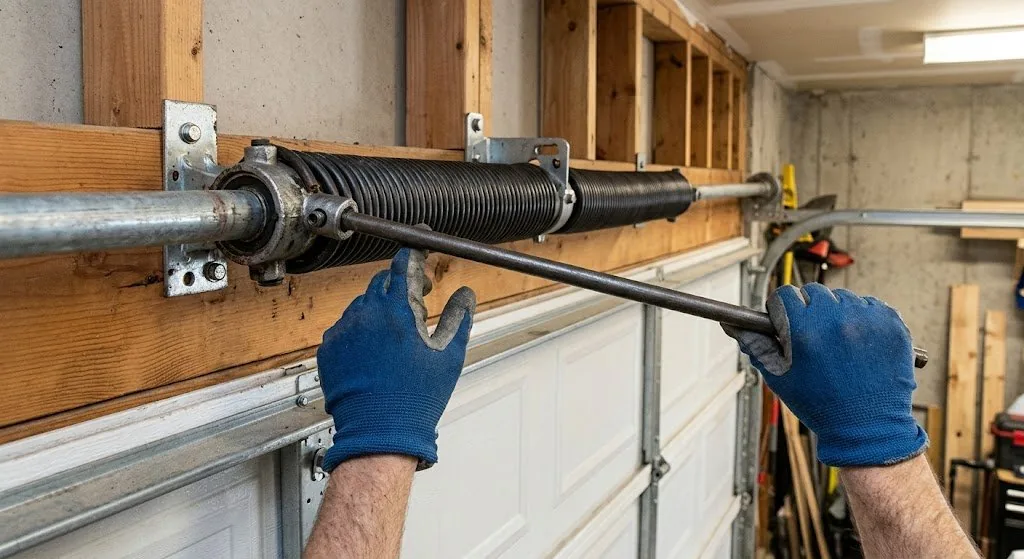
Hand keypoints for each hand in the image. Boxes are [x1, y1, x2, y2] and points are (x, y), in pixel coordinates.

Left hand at [317, 248, 475, 471]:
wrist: (378, 433)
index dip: (415, 248)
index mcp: (398, 311)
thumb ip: (458, 318)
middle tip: (419, 296)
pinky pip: (346, 327)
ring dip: (381, 308)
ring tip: (397, 334)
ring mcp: (343, 331)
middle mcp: (366, 314)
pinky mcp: (328, 348)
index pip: (405, 263)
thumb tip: (465, 295)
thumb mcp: (448, 356)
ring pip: (363, 304)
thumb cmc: (415, 399)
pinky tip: (375, 351)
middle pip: (383, 280)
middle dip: (402, 282)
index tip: (421, 240)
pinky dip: (361, 330)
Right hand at [724, 283, 925, 466]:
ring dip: (837, 313)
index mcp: (804, 330)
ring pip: (843, 297)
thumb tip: (734, 325)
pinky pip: (871, 305)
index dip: (781, 310)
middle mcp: (837, 319)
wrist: (868, 428)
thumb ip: (756, 346)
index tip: (785, 321)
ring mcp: (868, 320)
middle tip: (813, 336)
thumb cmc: (822, 406)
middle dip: (809, 310)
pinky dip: (864, 318)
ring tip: (839, 343)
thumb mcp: (780, 378)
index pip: (785, 295)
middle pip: (813, 292)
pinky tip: (860, 342)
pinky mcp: (891, 324)